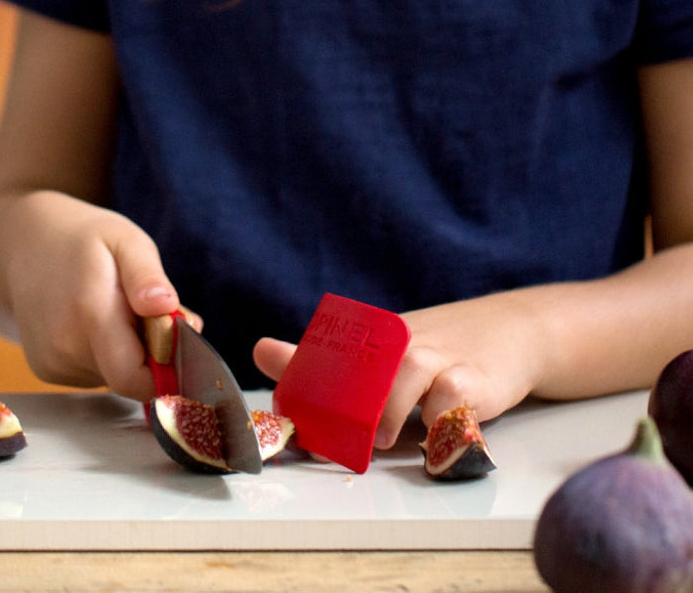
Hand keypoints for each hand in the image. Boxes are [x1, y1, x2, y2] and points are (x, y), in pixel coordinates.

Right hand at [0, 190, 181, 400]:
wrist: (24, 244)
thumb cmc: (83, 239)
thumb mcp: (125, 240)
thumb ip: (147, 276)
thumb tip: (165, 308)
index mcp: (89, 311)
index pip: (135, 377)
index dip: (166, 367)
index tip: (176, 336)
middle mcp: (63, 346)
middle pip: (128, 379)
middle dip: (151, 356)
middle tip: (147, 313)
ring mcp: (50, 362)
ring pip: (113, 378)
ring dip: (127, 353)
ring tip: (116, 310)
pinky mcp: (45, 370)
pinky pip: (94, 375)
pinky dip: (106, 355)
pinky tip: (93, 322)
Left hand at [253, 290, 544, 448]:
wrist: (512, 331)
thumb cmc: (437, 347)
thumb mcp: (382, 349)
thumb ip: (324, 358)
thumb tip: (261, 349)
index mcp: (372, 336)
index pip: (326, 353)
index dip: (301, 377)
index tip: (291, 414)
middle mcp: (401, 344)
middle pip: (364, 370)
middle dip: (345, 405)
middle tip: (330, 436)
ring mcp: (438, 360)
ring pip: (406, 379)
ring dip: (390, 413)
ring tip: (382, 439)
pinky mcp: (474, 382)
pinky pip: (453, 404)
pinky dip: (441, 424)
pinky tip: (433, 440)